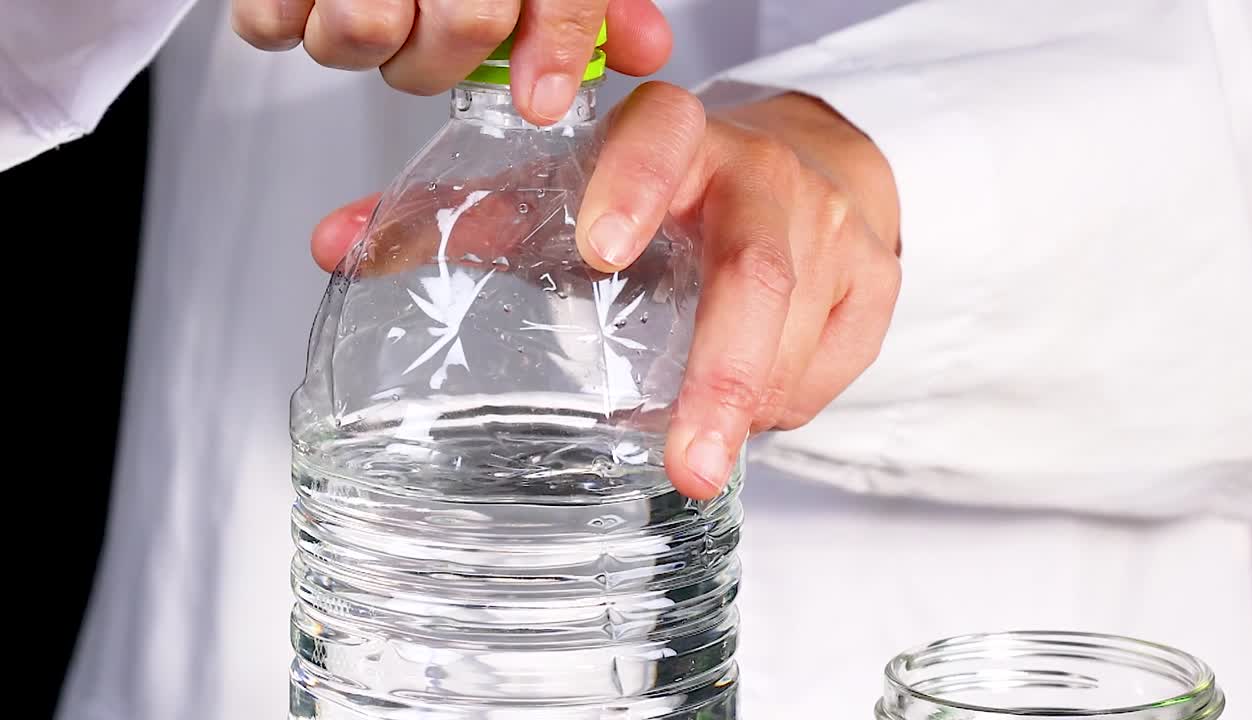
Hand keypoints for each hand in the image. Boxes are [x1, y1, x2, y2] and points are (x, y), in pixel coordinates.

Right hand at [231, 0, 671, 124]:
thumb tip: (643, 49)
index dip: (556, 50)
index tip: (539, 97)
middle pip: (458, 28)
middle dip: (448, 53)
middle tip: (432, 28)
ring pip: (362, 34)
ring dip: (368, 40)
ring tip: (372, 6)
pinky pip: (272, 26)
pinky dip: (286, 24)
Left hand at [312, 85, 901, 499]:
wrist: (808, 172)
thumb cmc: (676, 192)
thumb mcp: (581, 193)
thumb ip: (472, 219)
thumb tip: (336, 247)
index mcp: (679, 142)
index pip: (661, 136)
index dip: (632, 184)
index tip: (601, 249)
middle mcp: (764, 181)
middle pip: (757, 271)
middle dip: (721, 373)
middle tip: (686, 463)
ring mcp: (831, 236)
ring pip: (799, 339)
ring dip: (745, 408)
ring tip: (697, 456)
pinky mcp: (873, 290)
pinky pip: (830, 375)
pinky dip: (781, 410)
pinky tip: (745, 421)